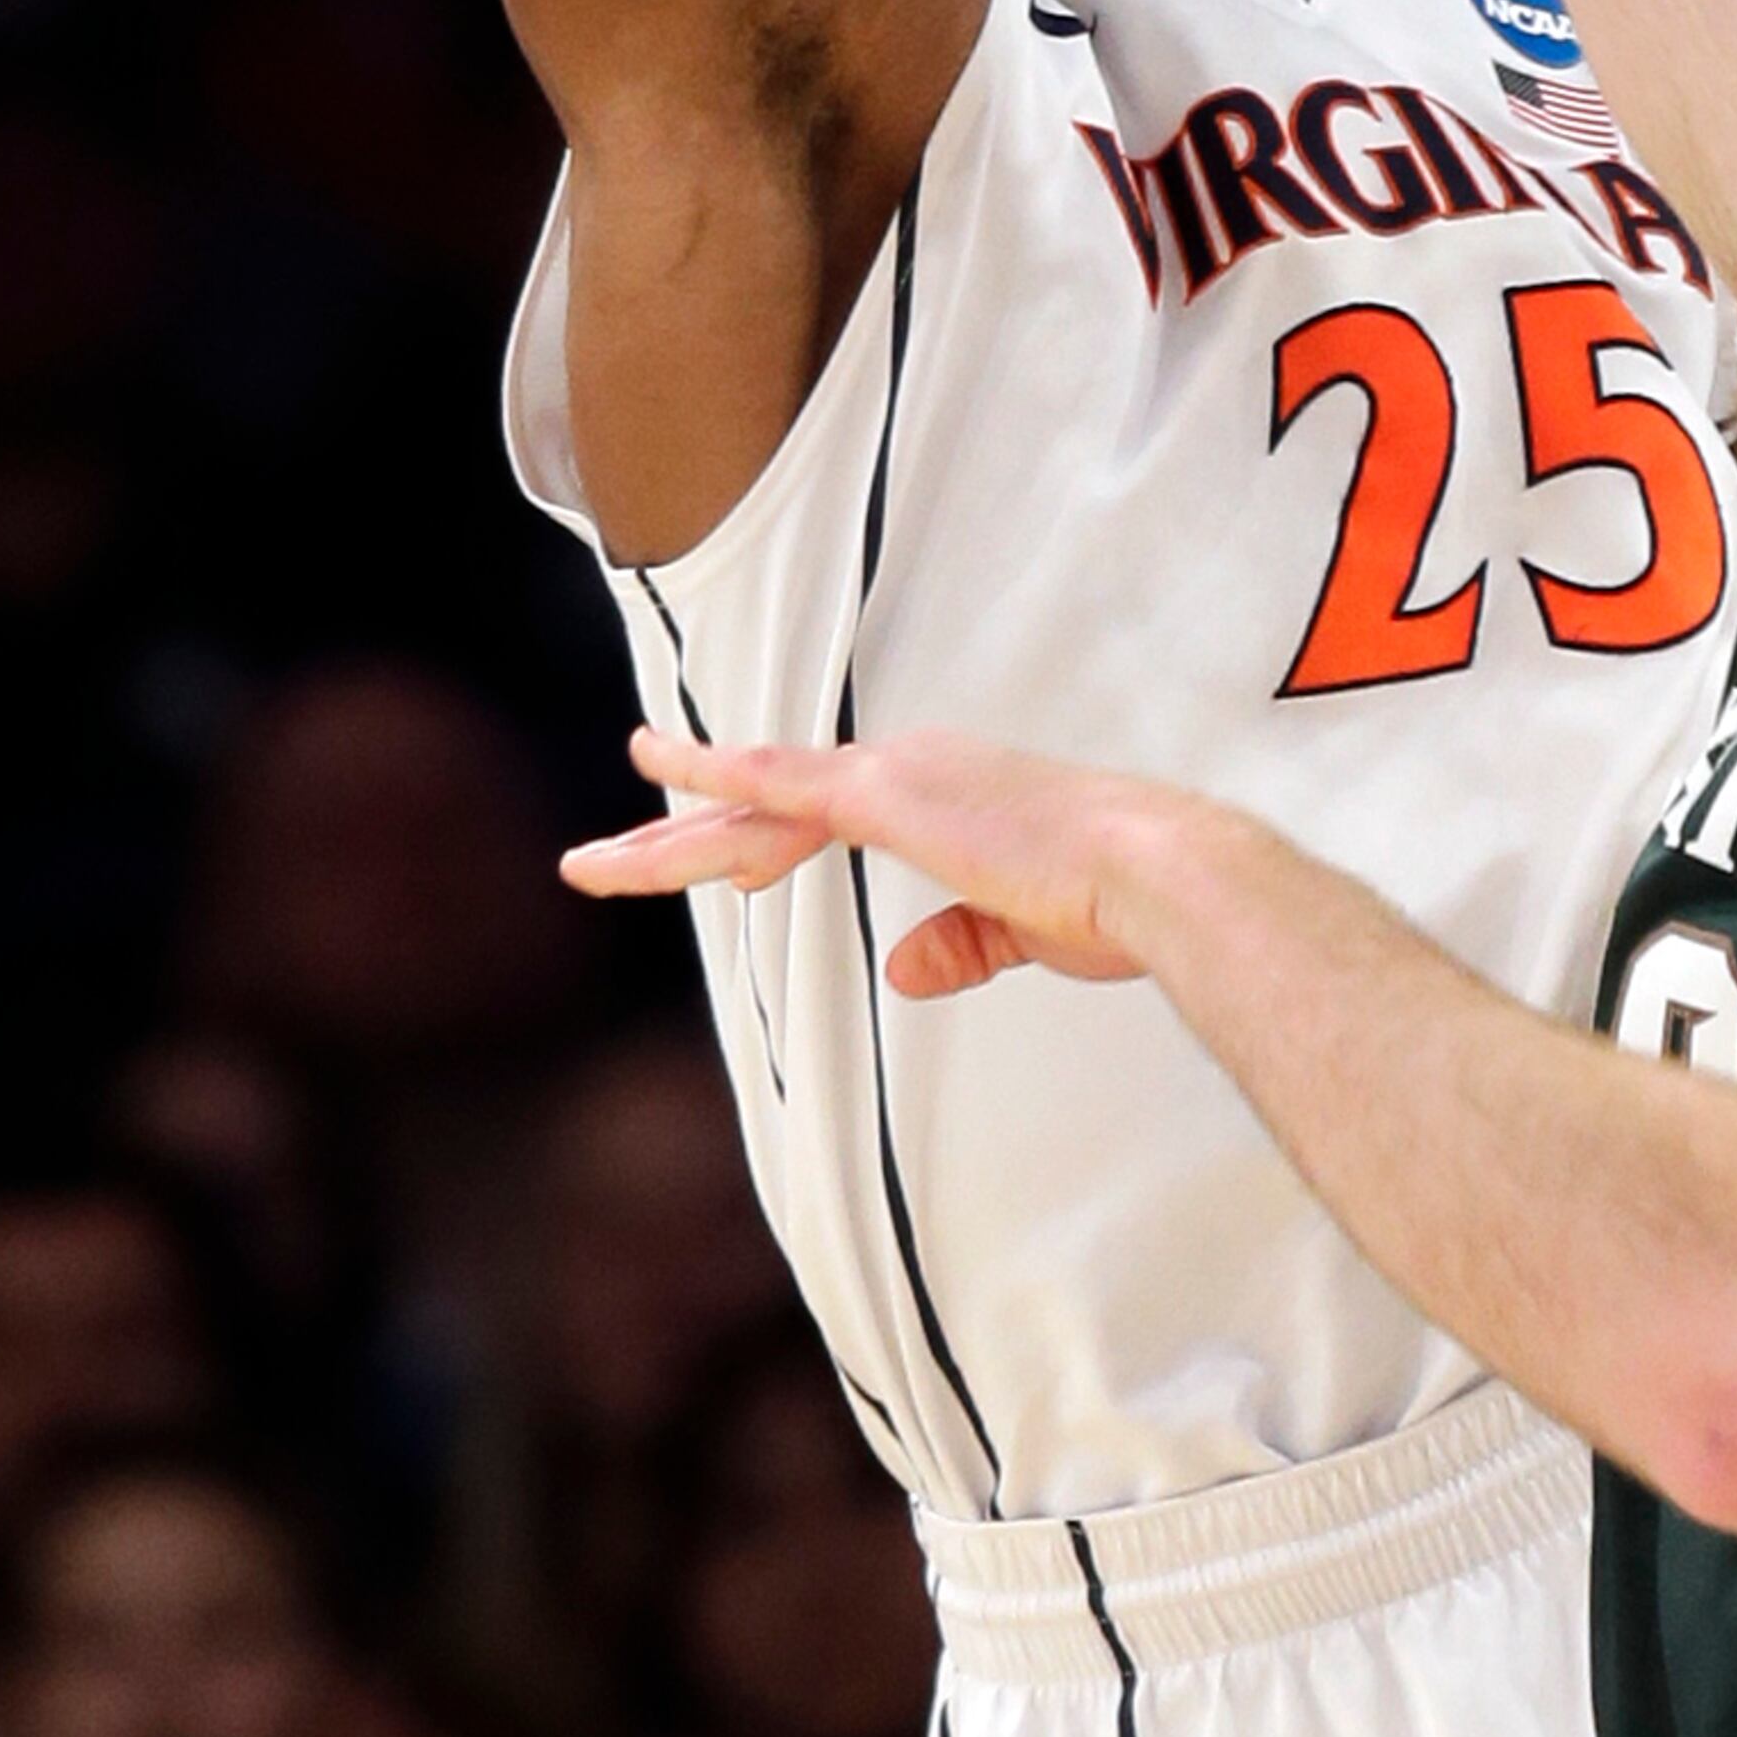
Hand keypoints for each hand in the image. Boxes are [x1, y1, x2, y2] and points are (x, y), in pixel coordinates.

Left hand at [561, 722, 1186, 999]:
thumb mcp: (1021, 931)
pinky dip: (715, 777)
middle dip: (677, 838)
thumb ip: (961, 942)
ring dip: (666, 838)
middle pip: (763, 807)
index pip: (822, 815)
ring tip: (590, 865)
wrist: (1146, 872)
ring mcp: (893, 775)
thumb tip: (906, 968)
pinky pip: (777, 784)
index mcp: (941, 794)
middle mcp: (907, 769)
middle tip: (602, 860)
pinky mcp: (886, 793)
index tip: (713, 869)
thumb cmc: (1107, 901)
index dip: (757, 842)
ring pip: (748, 805)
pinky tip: (658, 770)